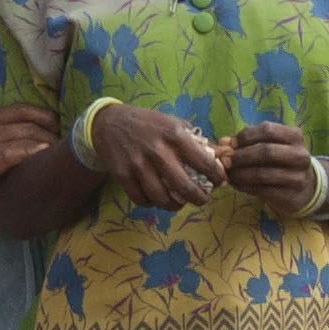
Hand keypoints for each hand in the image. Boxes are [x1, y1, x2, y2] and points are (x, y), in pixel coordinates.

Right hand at [0, 104, 59, 199]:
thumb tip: (21, 147)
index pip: (18, 109)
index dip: (41, 113)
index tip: (56, 124)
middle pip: (26, 122)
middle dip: (50, 130)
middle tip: (64, 140)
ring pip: (23, 135)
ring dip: (46, 141)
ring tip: (60, 150)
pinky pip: (13, 152)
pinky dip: (31, 151)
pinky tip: (44, 155)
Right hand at [91, 104, 223, 211]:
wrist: (109, 123)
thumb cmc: (147, 123)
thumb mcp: (173, 123)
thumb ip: (194, 139)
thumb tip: (217, 156)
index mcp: (175, 136)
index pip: (205, 163)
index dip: (217, 176)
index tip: (219, 182)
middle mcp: (158, 152)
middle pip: (185, 188)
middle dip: (199, 199)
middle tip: (202, 199)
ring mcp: (138, 165)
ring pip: (162, 198)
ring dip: (175, 206)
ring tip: (180, 203)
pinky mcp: (123, 176)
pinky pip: (141, 200)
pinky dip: (152, 204)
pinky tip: (156, 199)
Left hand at [219, 121, 319, 212]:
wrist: (305, 188)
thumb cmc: (281, 162)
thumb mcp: (270, 146)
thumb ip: (247, 142)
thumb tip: (222, 143)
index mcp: (295, 136)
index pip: (267, 130)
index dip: (245, 136)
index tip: (230, 144)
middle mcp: (300, 155)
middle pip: (266, 151)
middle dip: (241, 156)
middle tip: (225, 161)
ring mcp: (298, 176)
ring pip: (263, 174)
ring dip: (240, 174)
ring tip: (227, 174)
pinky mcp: (291, 195)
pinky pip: (262, 190)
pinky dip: (244, 186)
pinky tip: (236, 184)